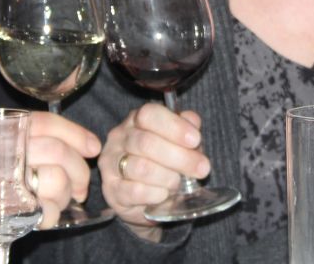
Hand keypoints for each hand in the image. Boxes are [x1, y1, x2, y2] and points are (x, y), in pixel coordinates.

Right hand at [0, 113, 100, 262]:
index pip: (43, 121)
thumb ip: (24, 144)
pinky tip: (41, 220)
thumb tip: (76, 144)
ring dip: (64, 196)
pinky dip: (51, 216)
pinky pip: (45, 209)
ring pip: (55, 179)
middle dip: (78, 171)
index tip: (92, 146)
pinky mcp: (2, 213)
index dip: (74, 132)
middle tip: (80, 188)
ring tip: (54, 205)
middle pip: (56, 150)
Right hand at [98, 103, 209, 239]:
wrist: (144, 199)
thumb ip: (186, 128)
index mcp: (135, 120)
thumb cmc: (163, 164)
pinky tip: (164, 194)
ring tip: (178, 183)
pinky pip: (135, 191)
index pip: (149, 114)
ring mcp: (111, 164)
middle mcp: (119, 138)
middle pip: (147, 142)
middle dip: (180, 157)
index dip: (174, 126)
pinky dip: (156, 194)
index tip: (195, 140)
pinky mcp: (112, 190)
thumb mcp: (178, 142)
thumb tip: (192, 121)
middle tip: (202, 168)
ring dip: (168, 177)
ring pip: (141, 167)